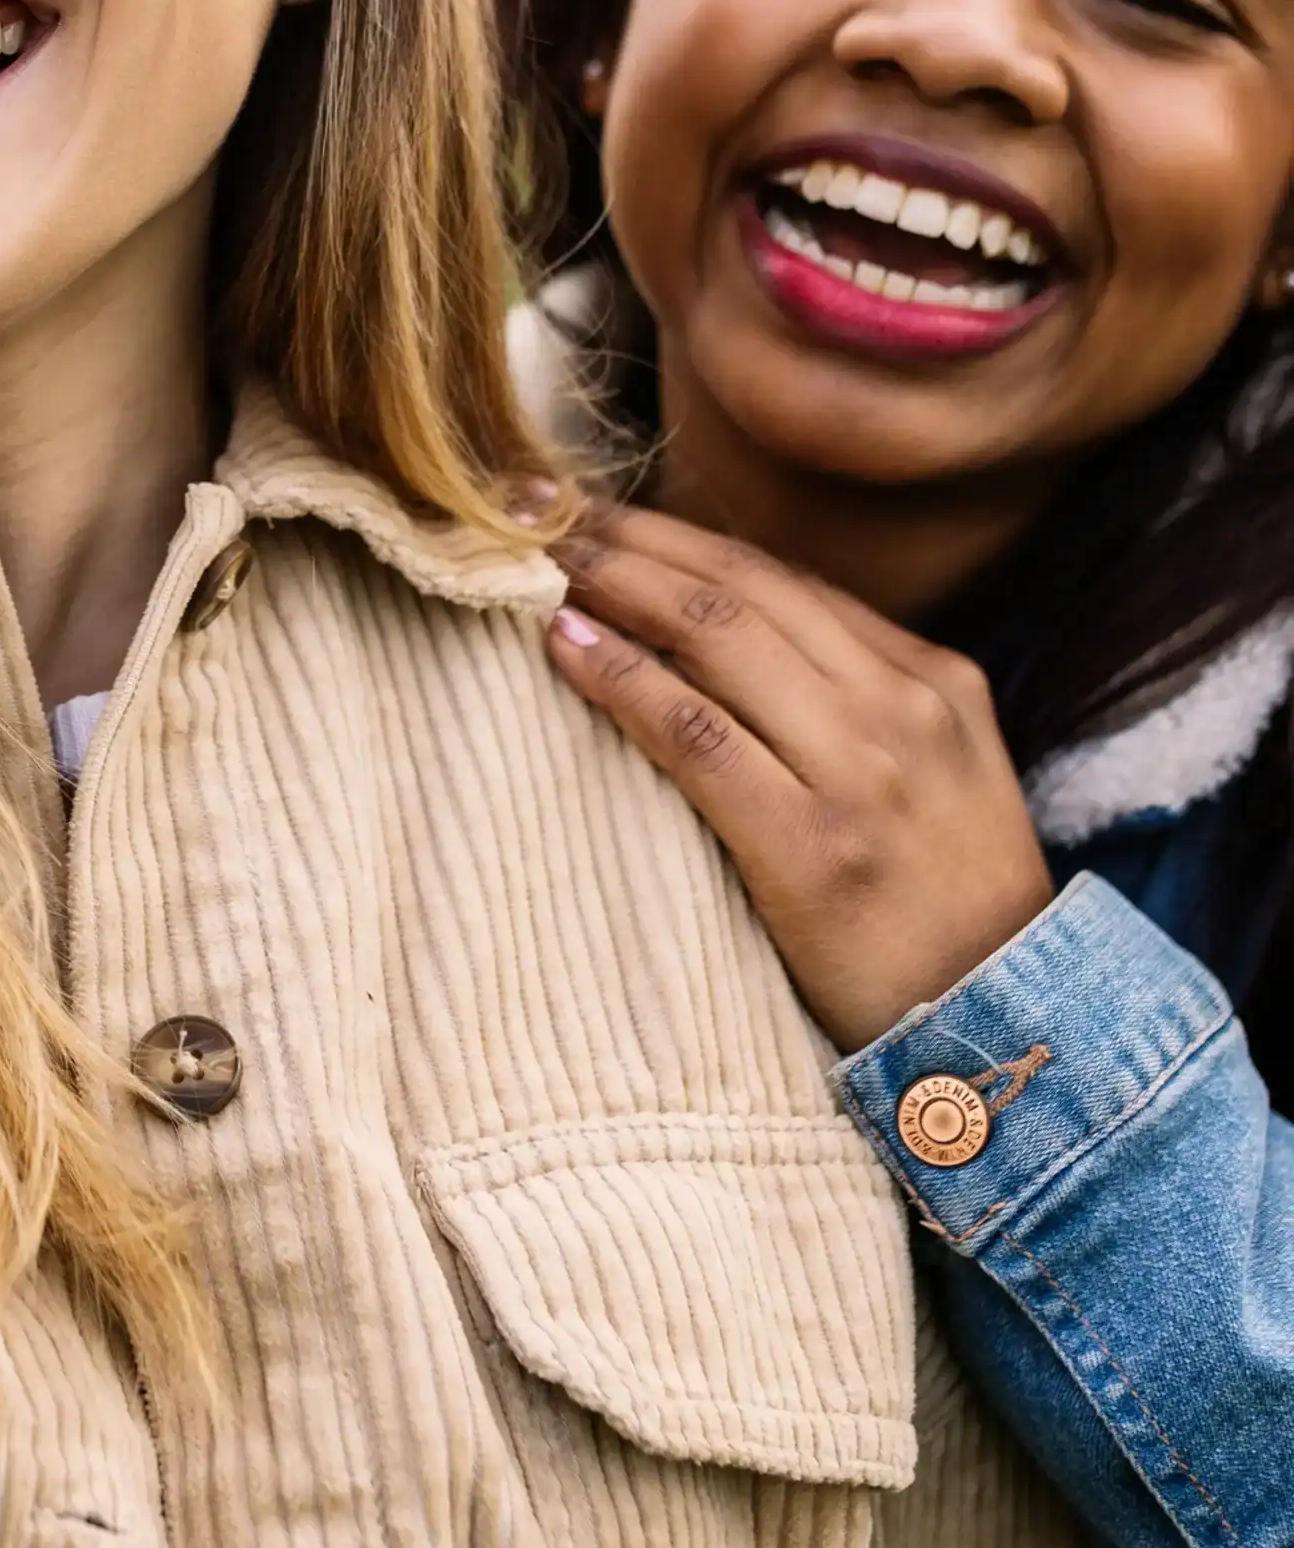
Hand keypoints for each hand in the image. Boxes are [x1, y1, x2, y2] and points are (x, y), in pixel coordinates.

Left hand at [547, 505, 1052, 1051]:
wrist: (1010, 1038)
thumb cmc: (937, 910)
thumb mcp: (931, 775)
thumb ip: (847, 698)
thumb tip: (703, 624)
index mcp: (935, 677)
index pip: (779, 576)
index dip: (675, 533)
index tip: (593, 510)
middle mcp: (904, 707)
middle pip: (737, 586)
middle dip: (629, 537)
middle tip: (538, 510)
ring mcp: (865, 774)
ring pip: (714, 634)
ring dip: (613, 582)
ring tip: (536, 558)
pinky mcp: (814, 848)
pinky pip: (696, 734)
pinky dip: (621, 676)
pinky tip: (564, 642)